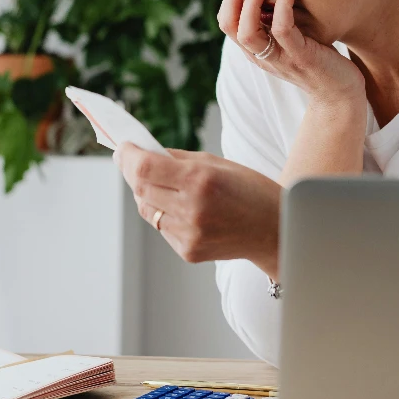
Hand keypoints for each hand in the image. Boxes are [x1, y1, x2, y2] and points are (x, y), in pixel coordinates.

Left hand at [113, 143, 280, 278]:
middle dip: (131, 171)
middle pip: (140, 188)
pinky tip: (180, 207)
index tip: (122, 147)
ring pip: (147, 210)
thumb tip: (142, 152)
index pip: (144, 168)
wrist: (275, 230)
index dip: (127, 156)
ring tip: (160, 184)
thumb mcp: (217, 163)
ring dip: (146, 194)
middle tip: (130, 159)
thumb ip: (178, 159)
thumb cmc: (250, 190)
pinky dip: (163, 214)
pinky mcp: (189, 252)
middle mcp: (192, 209)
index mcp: (200, 180)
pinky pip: (161, 228)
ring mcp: (189, 234)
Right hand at [217, 0, 365, 109]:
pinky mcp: (301, 58)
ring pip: (248, 34)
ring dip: (252, 4)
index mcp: (256, 50)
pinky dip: (282, 8)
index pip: (227, 23)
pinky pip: (283, 31)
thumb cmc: (318, 58)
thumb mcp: (291, 38)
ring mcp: (281, 59)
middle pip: (230, 27)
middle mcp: (262, 56)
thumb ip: (276, 21)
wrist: (340, 92)